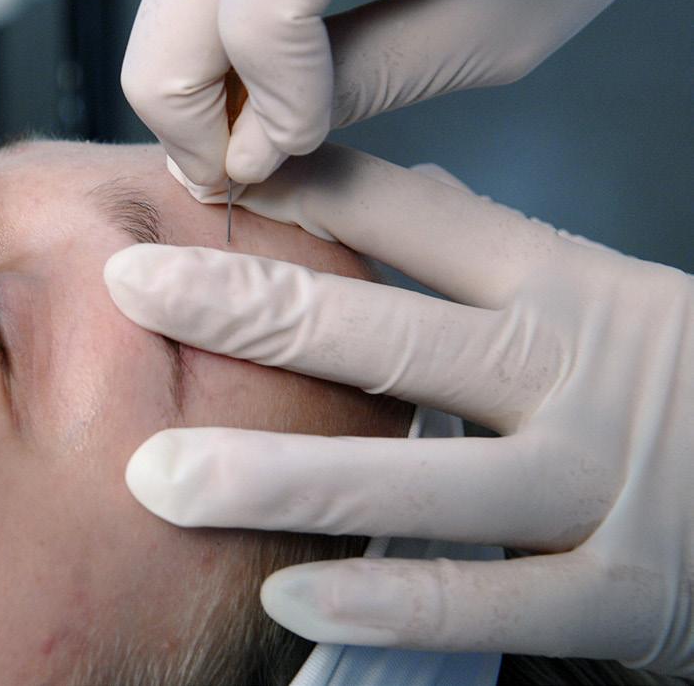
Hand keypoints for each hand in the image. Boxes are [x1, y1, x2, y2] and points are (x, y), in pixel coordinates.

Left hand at [104, 145, 693, 674]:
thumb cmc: (661, 381)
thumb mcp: (587, 295)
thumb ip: (478, 252)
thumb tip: (363, 181)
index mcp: (560, 285)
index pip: (416, 220)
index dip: (304, 192)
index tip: (201, 174)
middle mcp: (569, 372)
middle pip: (390, 334)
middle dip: (252, 309)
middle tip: (133, 287)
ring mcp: (591, 482)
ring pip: (416, 476)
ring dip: (278, 478)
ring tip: (162, 475)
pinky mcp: (614, 589)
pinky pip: (481, 596)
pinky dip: (382, 600)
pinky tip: (284, 595)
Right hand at [121, 0, 693, 191]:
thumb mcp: (504, 23)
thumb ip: (374, 80)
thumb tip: (260, 144)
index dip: (267, 85)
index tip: (294, 146)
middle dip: (191, 108)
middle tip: (236, 175)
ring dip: (194, 78)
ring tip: (254, 136)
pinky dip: (209, 40)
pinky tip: (258, 84)